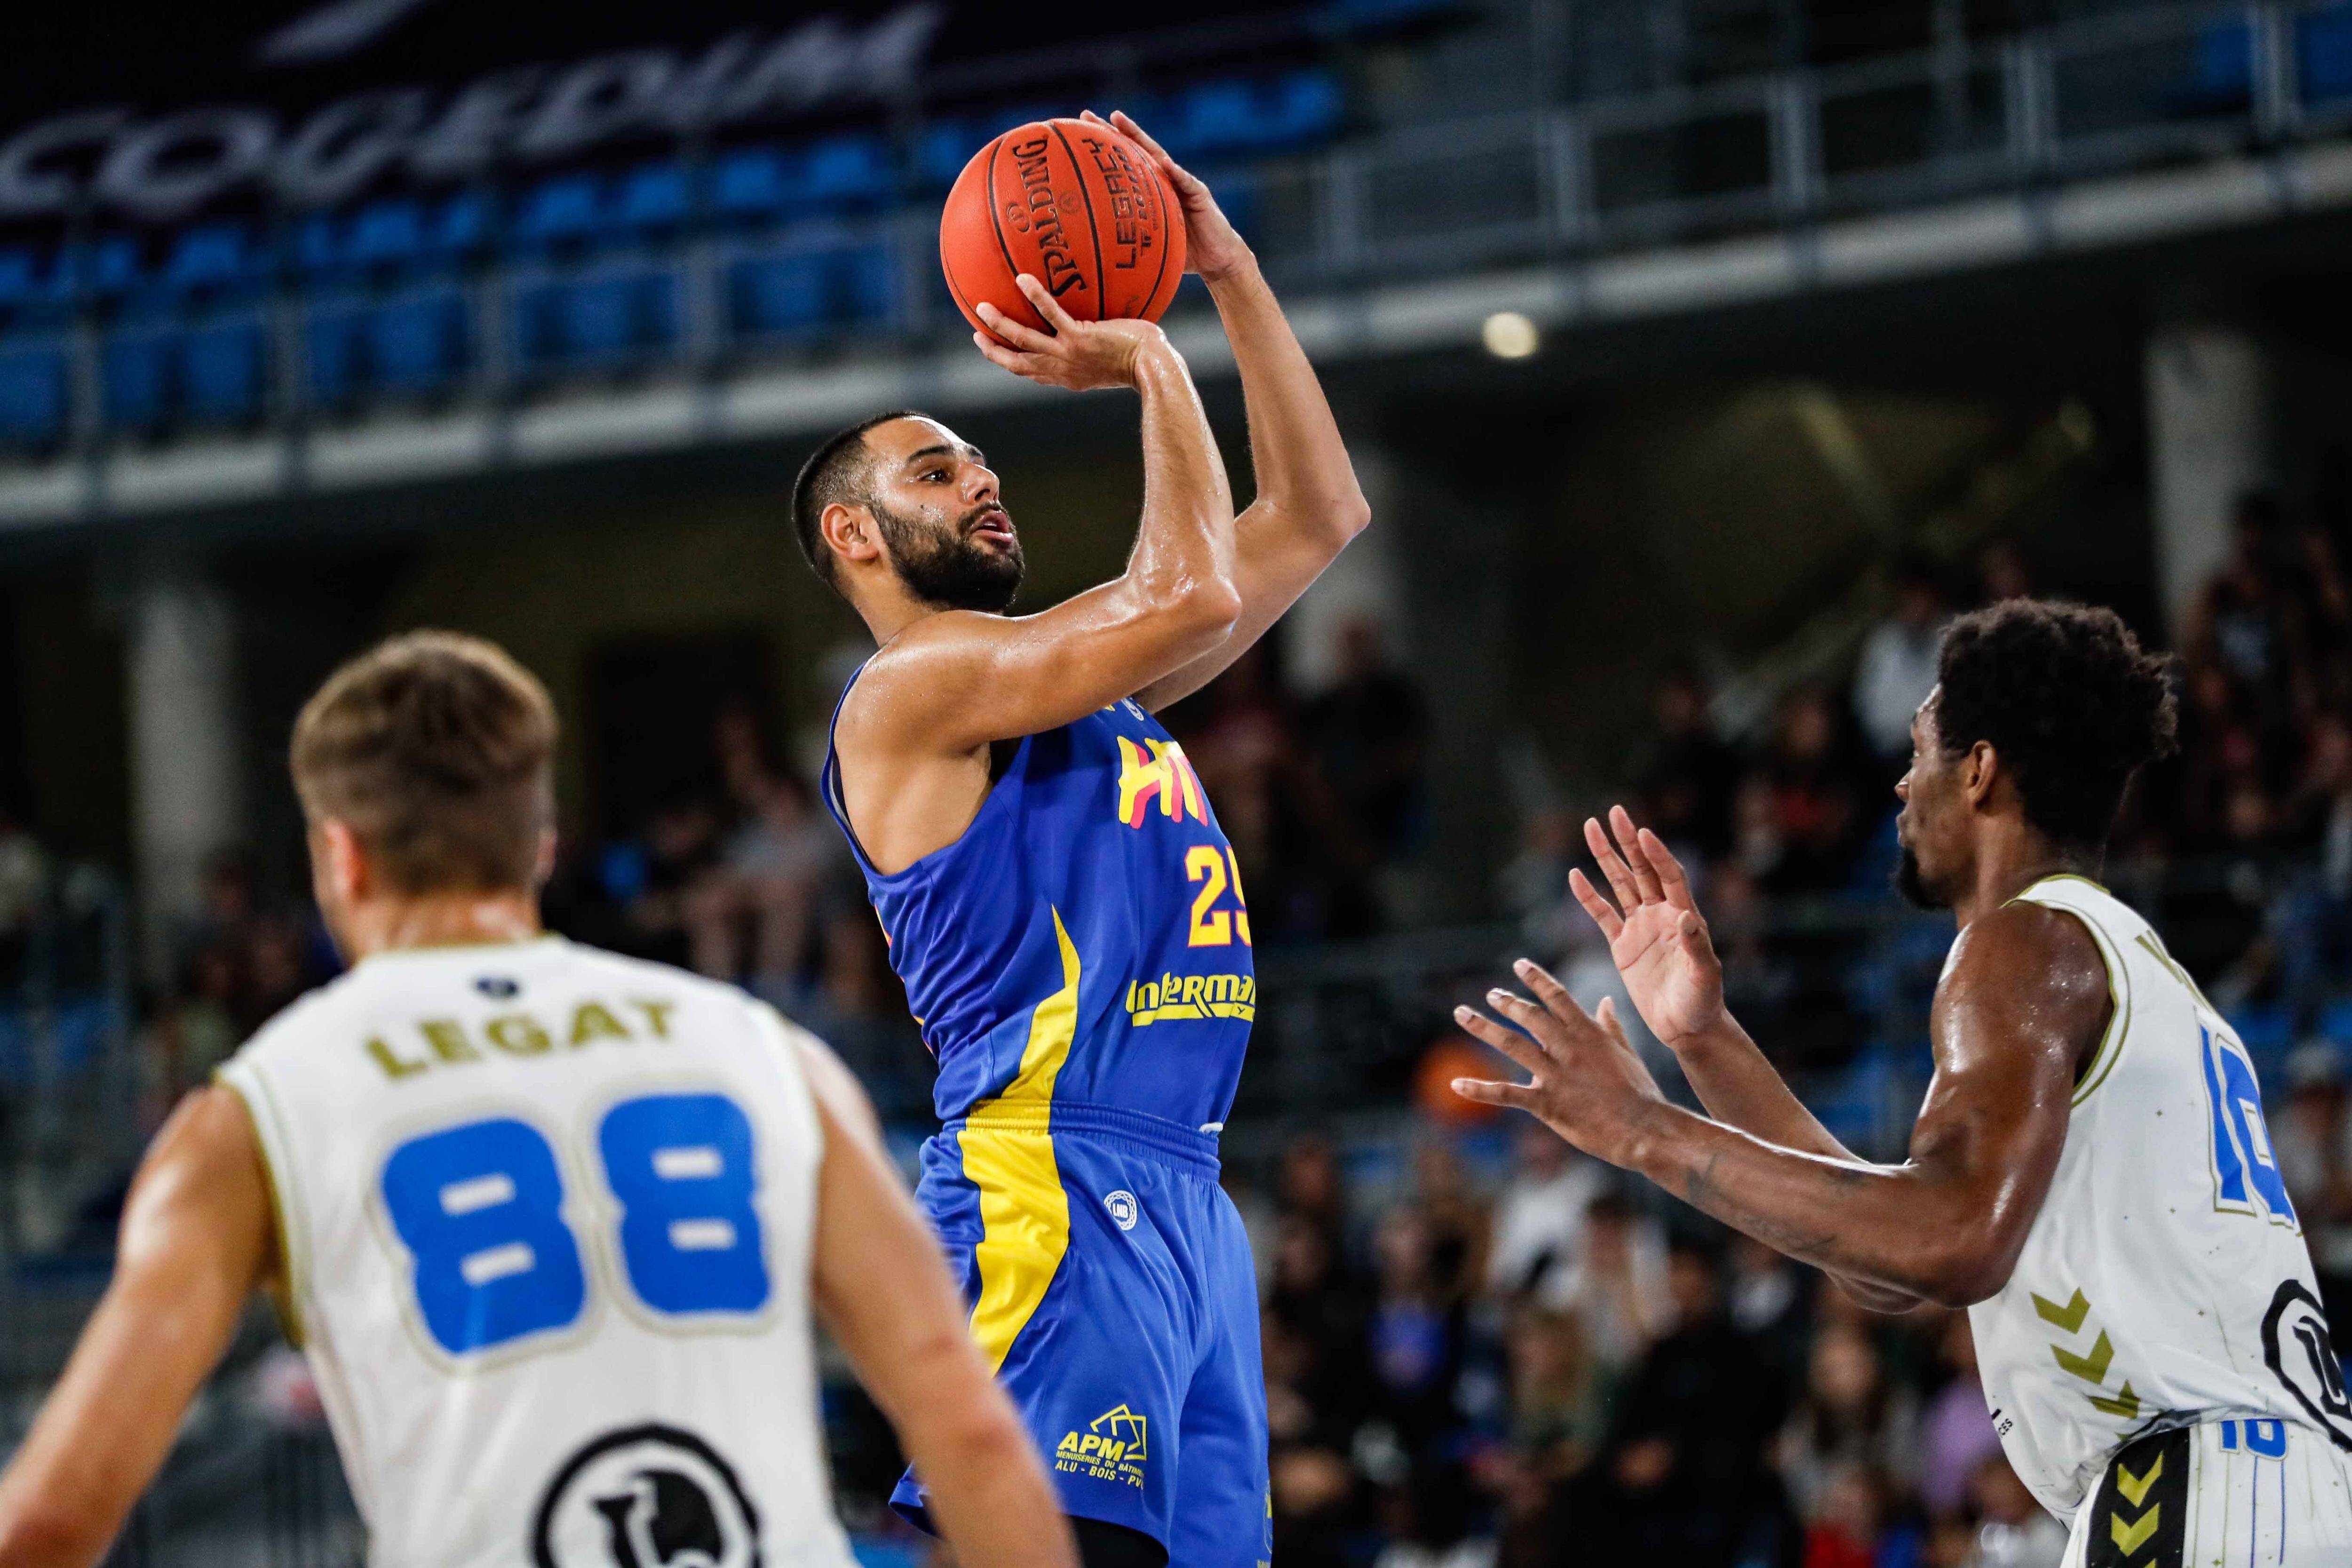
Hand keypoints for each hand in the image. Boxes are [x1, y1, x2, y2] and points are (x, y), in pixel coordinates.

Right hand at [974, 274, 1172, 391]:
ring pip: (1023, 340)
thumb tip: (1103, 329)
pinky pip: (1051, 314)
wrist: (1153, 368)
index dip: (1011, 363)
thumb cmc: (1144, 362)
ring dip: (999, 324)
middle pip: (1016, 363)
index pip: (1032, 373)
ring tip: (981, 306)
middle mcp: (1062, 369)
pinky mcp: (1079, 338)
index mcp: (1068, 377)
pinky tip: (1022, 278)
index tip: (998, 351)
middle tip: (977, 334)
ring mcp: (1068, 354)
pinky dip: (1035, 297)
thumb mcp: (1115, 361)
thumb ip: (1100, 349)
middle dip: (993, 351)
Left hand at [1085, 110, 1252, 282]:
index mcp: (1152, 188)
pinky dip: (1177, 173)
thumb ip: (1130, 239)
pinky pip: (1187, 183)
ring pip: (1158, 156)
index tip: (1080, 130)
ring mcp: (1183, 183)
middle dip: (1114, 131)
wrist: (1217, 260)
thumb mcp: (1150, 244)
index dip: (1105, 147)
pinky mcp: (1200, 195)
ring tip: (1120, 121)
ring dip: (1139, 138)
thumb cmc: (1183, 253)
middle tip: (1088, 115)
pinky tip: (1166, 163)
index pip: (1126, 163)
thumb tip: (1095, 250)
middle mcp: (1165, 179)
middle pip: (1137, 149)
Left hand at [1452, 959, 1666, 1167]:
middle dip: (1506, 1002)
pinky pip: (1505, 1093)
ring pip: (1511, 1043)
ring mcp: (1555, 1074)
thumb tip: (1606, 1001)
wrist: (1644, 1129)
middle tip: (1490, 994)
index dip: (1537, 978)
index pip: (1557, 996)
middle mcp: (1567, 1047)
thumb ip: (1611, 1026)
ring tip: (1462, 1013)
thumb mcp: (1626, 1052)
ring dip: (1482, 1027)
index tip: (1519, 964)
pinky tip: (1455, 1084)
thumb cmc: (1639, 1092)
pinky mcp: (1546, 1102)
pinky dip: (1479, 1089)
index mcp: (1588, 1033)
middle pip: (1529, 1015)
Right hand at [1570, 805, 1727, 1052]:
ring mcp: (1640, 928)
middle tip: (1614, 812)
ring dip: (1606, 858)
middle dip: (1627, 842)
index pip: (1670, 876)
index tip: (1643, 832)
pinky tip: (1575, 875)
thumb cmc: (1703, 1002)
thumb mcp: (1705, 976)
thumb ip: (1697, 946)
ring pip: (1620, 885)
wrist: (1686, 1028)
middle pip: (1642, 870)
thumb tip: (1686, 917)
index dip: (1657, 854)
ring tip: (1590, 829)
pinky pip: (1602, 915)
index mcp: (1684, 916)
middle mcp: (1661, 915)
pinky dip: (1589, 897)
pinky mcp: (1623, 946)